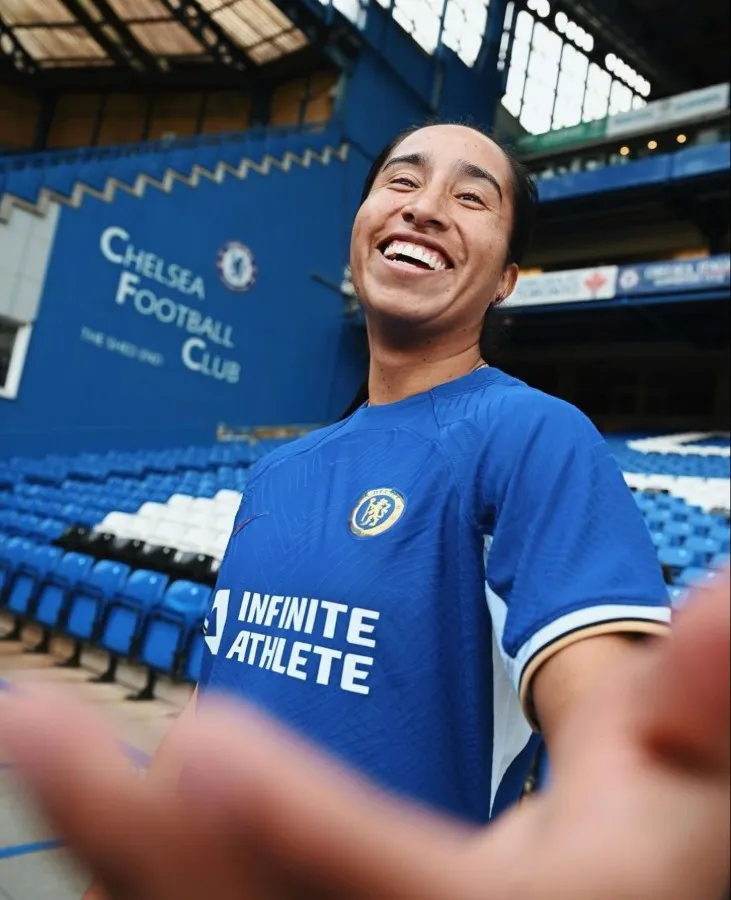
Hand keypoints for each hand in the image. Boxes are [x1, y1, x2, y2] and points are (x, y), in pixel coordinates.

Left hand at [1, 574, 727, 899]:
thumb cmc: (657, 867)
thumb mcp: (695, 789)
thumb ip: (705, 702)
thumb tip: (726, 600)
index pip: (416, 897)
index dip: (314, 831)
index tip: (208, 745)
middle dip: (139, 832)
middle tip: (32, 724)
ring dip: (115, 844)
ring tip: (38, 735)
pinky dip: (138, 868)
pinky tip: (96, 804)